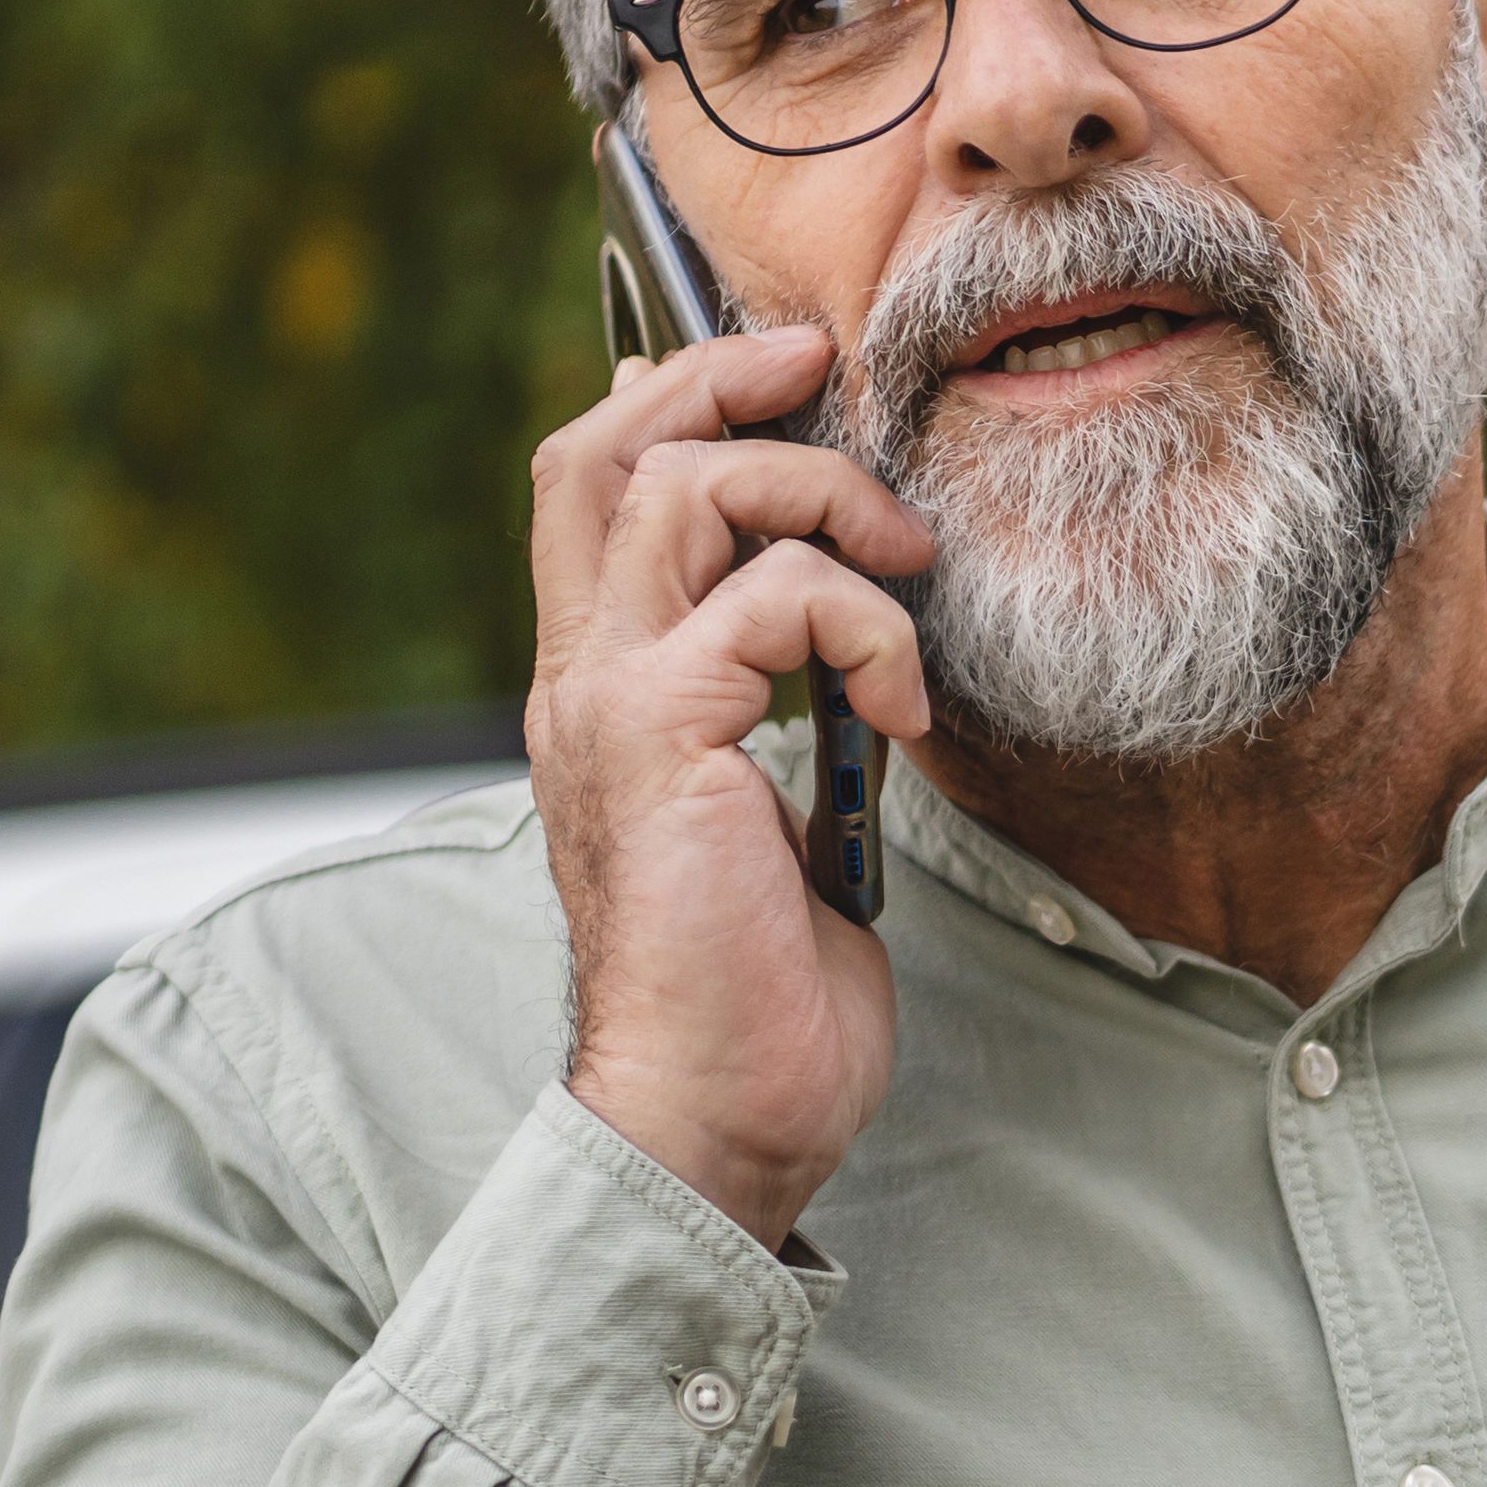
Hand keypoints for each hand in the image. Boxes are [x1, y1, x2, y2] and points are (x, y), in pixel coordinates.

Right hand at [530, 317, 939, 1242]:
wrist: (713, 1113)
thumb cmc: (759, 990)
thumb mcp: (774, 809)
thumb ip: (777, 709)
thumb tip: (829, 619)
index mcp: (601, 690)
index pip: (591, 491)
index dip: (674, 401)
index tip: (783, 375)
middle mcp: (581, 681)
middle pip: (603, 451)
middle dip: (718, 380)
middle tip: (820, 372)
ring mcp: (609, 704)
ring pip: (681, 489)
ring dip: (821, 498)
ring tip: (906, 573)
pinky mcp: (662, 737)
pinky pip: (776, 599)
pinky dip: (865, 627)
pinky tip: (902, 712)